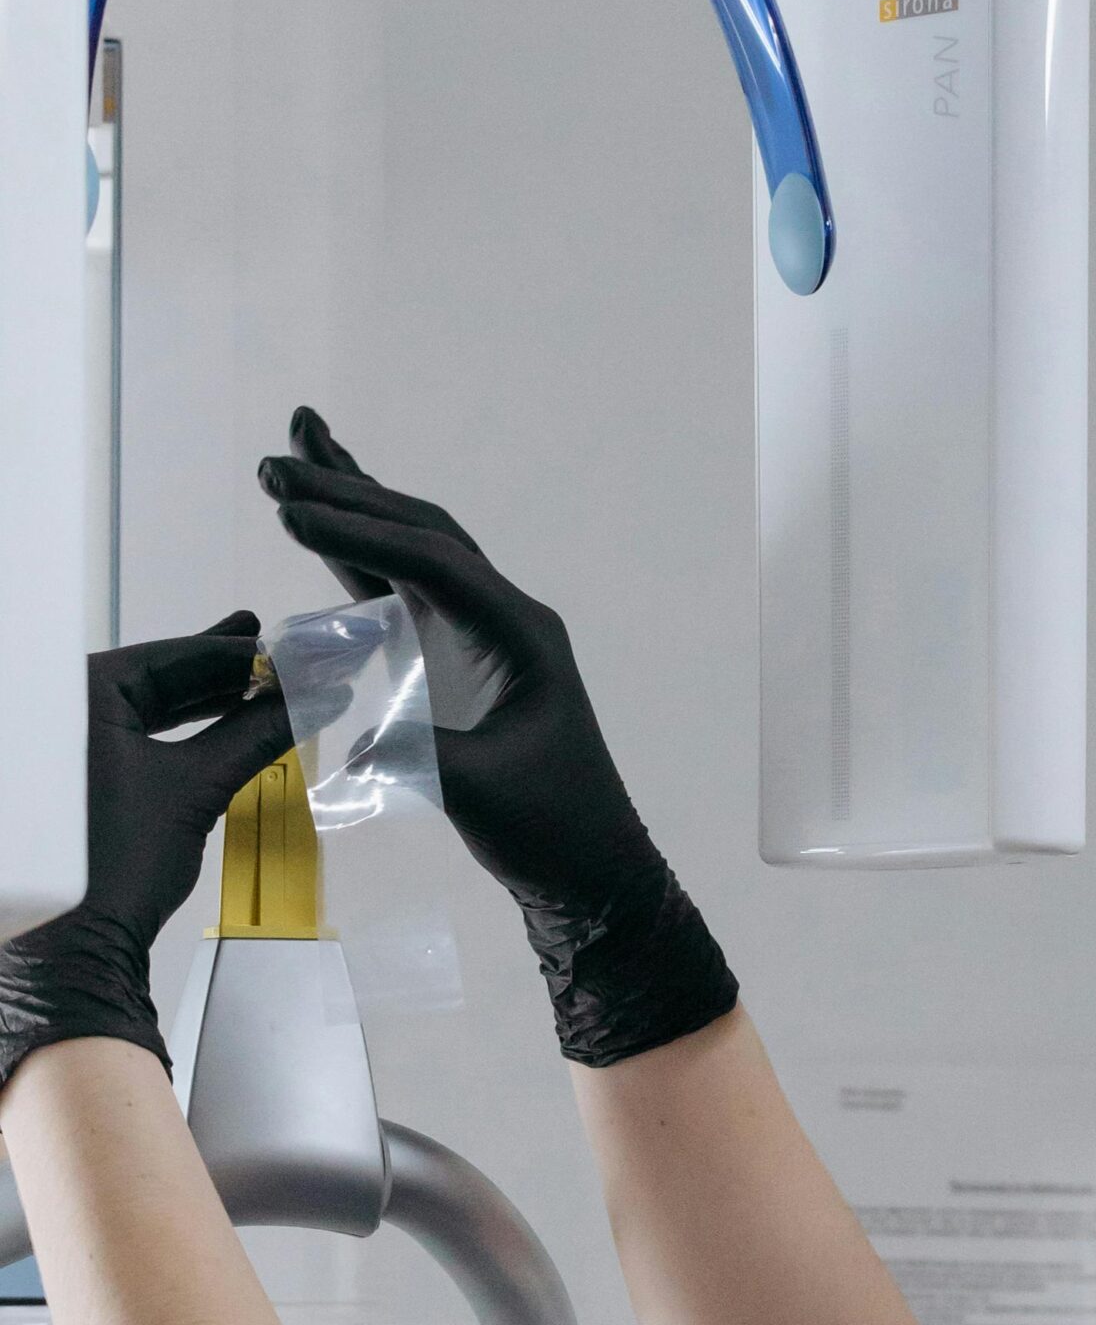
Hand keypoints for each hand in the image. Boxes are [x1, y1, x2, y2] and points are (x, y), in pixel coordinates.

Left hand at [0, 619, 291, 1088]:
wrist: (79, 941)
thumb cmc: (126, 857)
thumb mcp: (198, 788)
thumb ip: (258, 734)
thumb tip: (318, 696)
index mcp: (83, 692)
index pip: (174, 656)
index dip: (239, 653)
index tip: (289, 647)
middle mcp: (69, 704)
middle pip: (162, 675)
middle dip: (224, 670)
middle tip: (280, 653)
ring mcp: (71, 739)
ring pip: (154, 704)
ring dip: (210, 699)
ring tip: (265, 682)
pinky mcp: (83, 772)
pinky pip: (142, 733)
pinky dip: (186, 728)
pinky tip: (228, 720)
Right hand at [260, 408, 735, 1065]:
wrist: (589, 869)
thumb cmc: (550, 830)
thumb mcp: (480, 795)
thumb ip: (418, 760)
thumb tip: (350, 745)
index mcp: (520, 634)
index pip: (434, 563)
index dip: (361, 535)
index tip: (292, 512)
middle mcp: (504, 618)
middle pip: (422, 534)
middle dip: (350, 493)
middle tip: (277, 459)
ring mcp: (482, 635)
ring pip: (414, 549)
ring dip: (356, 505)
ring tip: (293, 456)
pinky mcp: (460, 660)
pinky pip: (407, 589)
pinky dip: (361, 554)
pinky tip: (323, 527)